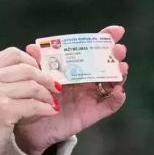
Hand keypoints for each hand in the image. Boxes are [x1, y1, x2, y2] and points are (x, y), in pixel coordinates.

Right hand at [0, 47, 62, 154]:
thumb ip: (1, 77)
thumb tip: (34, 64)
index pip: (12, 54)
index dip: (31, 60)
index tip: (40, 71)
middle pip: (26, 68)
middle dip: (45, 77)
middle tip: (54, 86)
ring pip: (32, 86)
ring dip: (47, 94)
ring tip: (51, 101)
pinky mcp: (4, 111)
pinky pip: (33, 105)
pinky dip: (46, 108)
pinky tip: (51, 111)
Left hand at [13, 25, 128, 154]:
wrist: (31, 124)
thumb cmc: (35, 94)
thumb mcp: (35, 76)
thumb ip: (36, 63)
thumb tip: (32, 48)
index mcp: (74, 66)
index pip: (93, 49)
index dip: (105, 39)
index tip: (117, 30)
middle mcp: (86, 79)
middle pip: (107, 64)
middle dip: (115, 55)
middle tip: (119, 50)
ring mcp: (91, 95)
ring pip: (112, 83)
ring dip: (119, 75)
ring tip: (122, 68)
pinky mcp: (92, 113)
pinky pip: (108, 106)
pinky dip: (116, 99)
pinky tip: (119, 92)